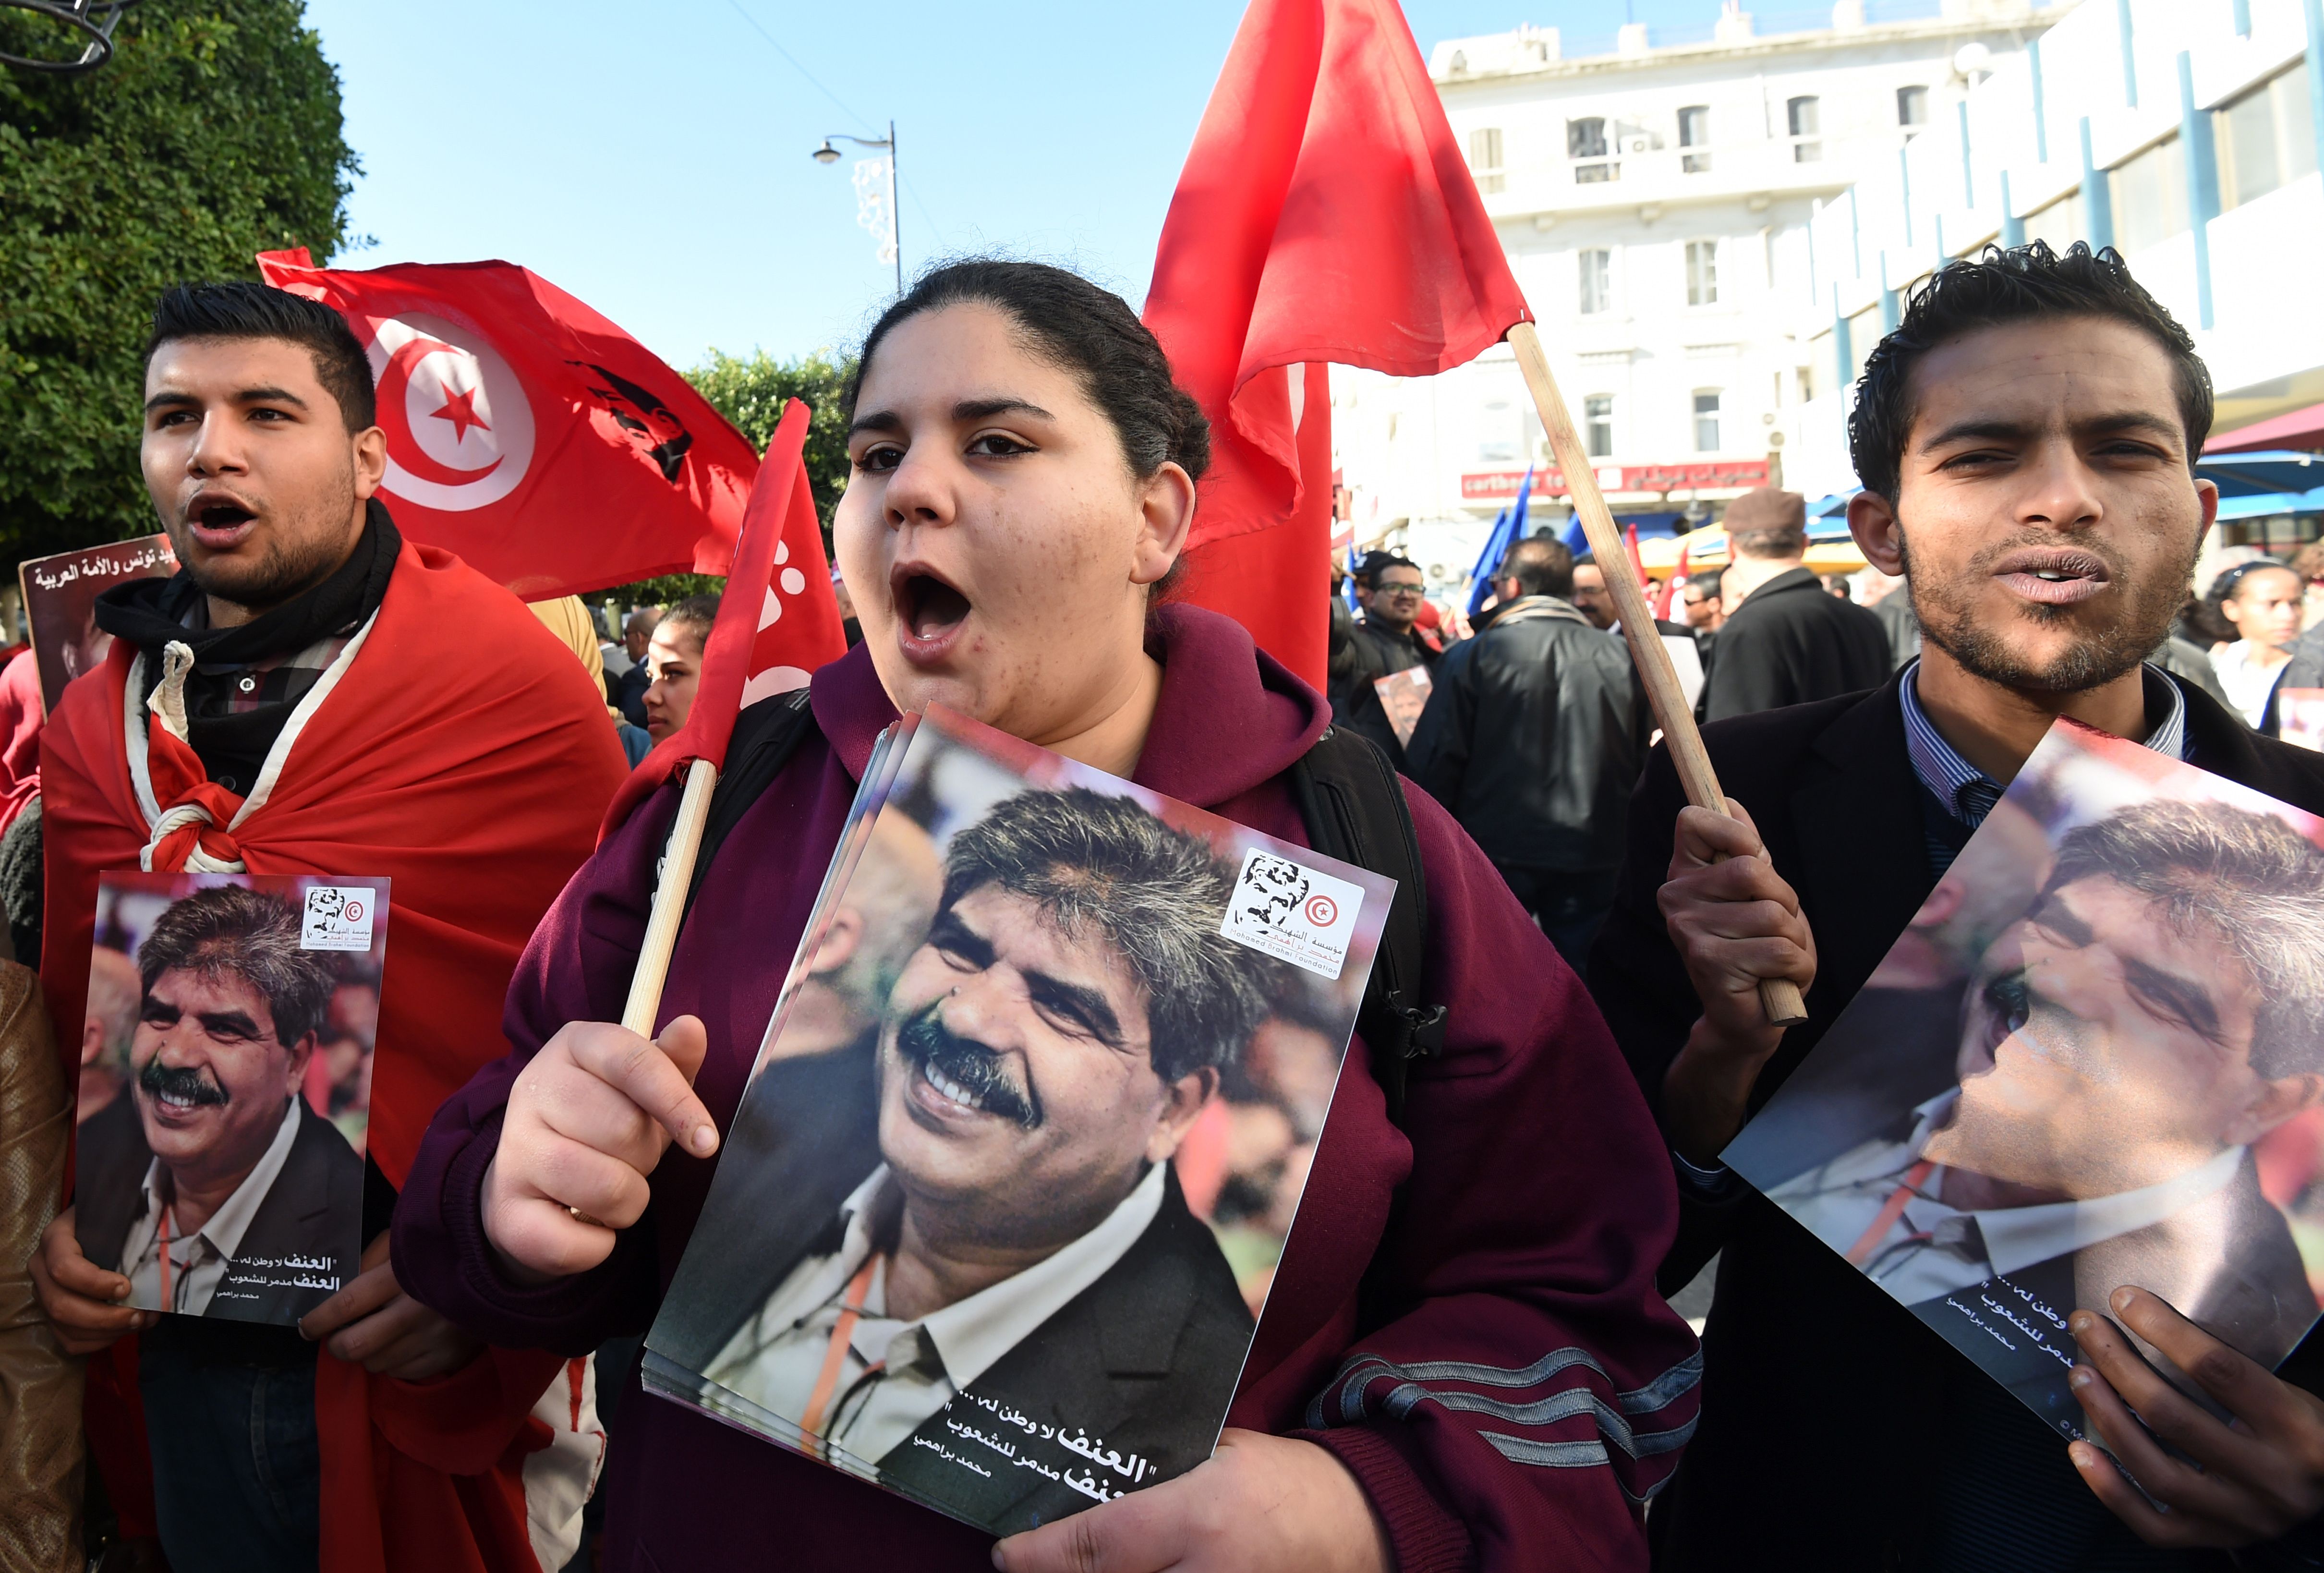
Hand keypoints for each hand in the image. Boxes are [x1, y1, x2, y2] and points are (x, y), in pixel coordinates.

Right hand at [29, 1208, 154, 1353]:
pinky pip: (70, 1341)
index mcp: (56, 1238)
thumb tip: (170, 1221)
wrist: (106, 1226)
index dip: (94, 1283)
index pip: (64, 1267)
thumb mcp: (122, 1208)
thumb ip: (137, 1212)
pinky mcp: (52, 1316)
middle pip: (61, 1306)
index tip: (126, 1287)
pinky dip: (100, 1341)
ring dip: (107, 1332)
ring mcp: (44, 1294)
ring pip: (65, 1327)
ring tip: (140, 1322)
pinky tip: (125, 1330)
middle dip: (104, 1318)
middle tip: (139, 1315)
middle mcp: (41, 1267)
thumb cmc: (119, 1218)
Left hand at [299, 1231, 484, 1380]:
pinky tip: (403, 1344)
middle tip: (336, 1338)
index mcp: (401, 1276)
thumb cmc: (444, 1248)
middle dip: (336, 1345)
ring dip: (366, 1354)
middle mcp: (415, 1310)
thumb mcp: (406, 1239)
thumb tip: (337, 1284)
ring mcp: (434, 1338)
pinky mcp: (448, 1356)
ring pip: (375, 1364)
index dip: (318, 1320)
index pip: (345, 1306)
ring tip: (376, 1337)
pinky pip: (401, 1373)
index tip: (306, 1327)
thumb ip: (372, 1256)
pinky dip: (393, 1362)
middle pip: (355, 1345)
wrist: (503, 1265)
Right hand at [482, 1015, 715, 1283]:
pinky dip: (598, 1246)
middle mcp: (533, 1087)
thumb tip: (691, 1028)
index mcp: (574, 1044)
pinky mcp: (503, 1206)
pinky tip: (585, 1224)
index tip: (706, 1142)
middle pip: (624, 1128)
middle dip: (645, 1157)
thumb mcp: (645, 1088)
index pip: (634, 1062)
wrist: (537, 1181)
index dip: (677, 1103)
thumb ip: (673, 1061)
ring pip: (605, 1186)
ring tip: (610, 1189)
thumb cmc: (607, 1122)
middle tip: (627, 1158)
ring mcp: (512, 1147)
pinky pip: (574, 1241)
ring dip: (627, 1202)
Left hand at [992, 1430, 1390, 1572]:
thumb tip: (1075, 1485)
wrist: (1356, 1527)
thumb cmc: (1279, 1483)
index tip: (1006, 1553)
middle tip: (1030, 1566)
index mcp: (1199, 1515)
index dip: (1037, 1557)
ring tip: (1066, 1570)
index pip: (1096, 1546)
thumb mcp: (1217, 1454)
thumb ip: (1152, 1469)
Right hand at [1657, 800, 1814, 1162]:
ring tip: (1775, 958)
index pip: (1694, 820)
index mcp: (1685, 873)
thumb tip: (1730, 802)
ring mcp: (1690, 932)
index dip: (1734, 831)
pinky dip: (1796, 967)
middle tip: (1775, 926)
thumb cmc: (1756, 949)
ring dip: (1794, 939)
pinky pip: (1780, 951)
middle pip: (1752, 869)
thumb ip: (1745, 849)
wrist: (1747, 1017)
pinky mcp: (1711, 965)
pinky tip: (1775, 979)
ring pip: (1774, 914)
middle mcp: (1676, 898)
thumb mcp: (1757, 892)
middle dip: (1784, 900)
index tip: (1751, 852)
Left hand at [2067, 1285, 2323, 1545]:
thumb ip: (2244, 1355)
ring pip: (2157, 1471)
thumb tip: (2201, 1298)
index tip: (2124, 1300)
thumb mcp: (2290, 1389)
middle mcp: (2271, 1476)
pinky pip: (2153, 1524)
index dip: (2164, 1329)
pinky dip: (2109, 1488)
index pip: (2219, 1369)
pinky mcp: (2217, 1539)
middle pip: (2174, 1417)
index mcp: (2296, 1426)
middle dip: (2118, 1365)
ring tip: (2080, 1377)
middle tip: (2086, 1330)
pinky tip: (2080, 1449)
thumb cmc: (2299, 1428)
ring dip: (2107, 1418)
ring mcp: (2243, 1516)